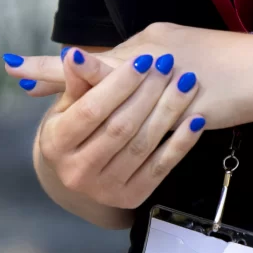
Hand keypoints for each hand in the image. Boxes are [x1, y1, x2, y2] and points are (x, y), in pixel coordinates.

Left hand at [4, 23, 252, 129]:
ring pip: (125, 99)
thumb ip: (147, 64)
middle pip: (101, 71)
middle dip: (59, 78)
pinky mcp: (195, 103)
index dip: (60, 65)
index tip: (21, 69)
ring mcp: (175, 79)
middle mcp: (158, 54)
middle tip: (19, 77)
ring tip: (55, 121)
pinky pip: (161, 124)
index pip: (99, 55)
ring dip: (90, 109)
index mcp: (152, 41)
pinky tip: (113, 147)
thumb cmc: (226, 61)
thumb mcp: (181, 53)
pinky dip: (134, 134)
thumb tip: (116, 75)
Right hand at [31, 46, 208, 210]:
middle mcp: (76, 172)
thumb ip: (77, 81)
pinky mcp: (131, 198)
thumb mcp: (68, 105)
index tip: (143, 60)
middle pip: (120, 127)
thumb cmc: (75, 127)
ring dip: (169, 111)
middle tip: (169, 65)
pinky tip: (196, 118)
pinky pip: (161, 167)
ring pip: (142, 145)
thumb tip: (74, 54)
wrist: (81, 169)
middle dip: (148, 93)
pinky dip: (181, 142)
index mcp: (55, 144)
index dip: (119, 84)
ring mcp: (105, 189)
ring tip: (186, 83)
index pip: (91, 110)